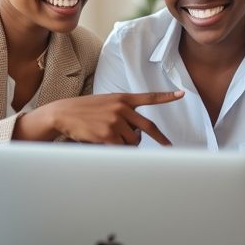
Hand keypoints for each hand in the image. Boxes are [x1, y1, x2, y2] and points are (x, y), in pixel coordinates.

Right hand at [18, 91, 183, 144]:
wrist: (63, 113)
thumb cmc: (85, 110)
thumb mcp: (106, 103)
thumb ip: (124, 112)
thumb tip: (137, 133)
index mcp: (123, 98)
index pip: (149, 97)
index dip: (166, 97)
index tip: (181, 94)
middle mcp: (121, 108)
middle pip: (147, 127)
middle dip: (160, 139)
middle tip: (169, 147)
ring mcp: (115, 121)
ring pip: (133, 141)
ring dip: (127, 144)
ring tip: (110, 137)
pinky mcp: (107, 135)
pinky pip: (121, 148)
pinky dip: (117, 149)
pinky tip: (105, 143)